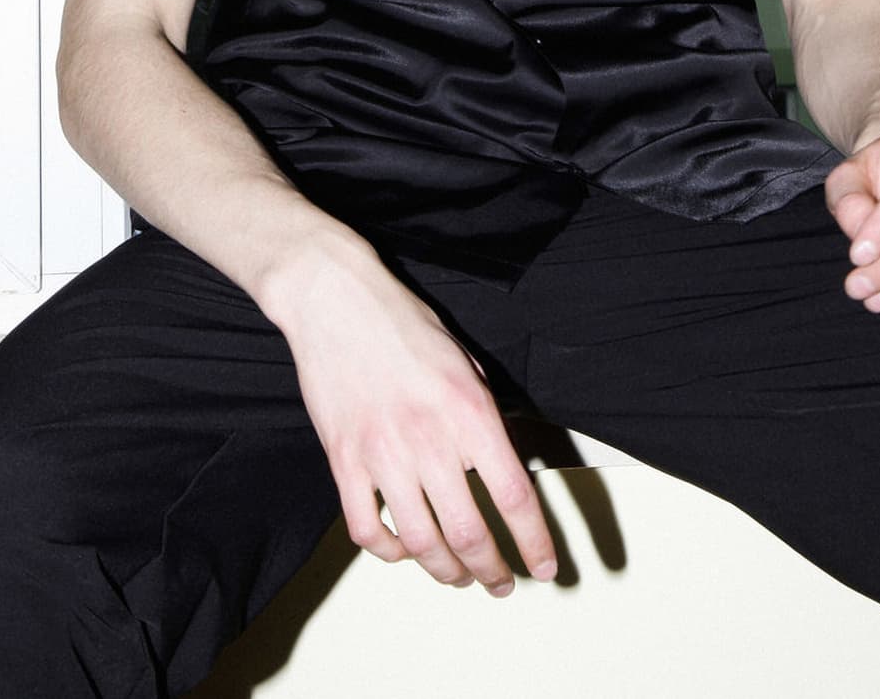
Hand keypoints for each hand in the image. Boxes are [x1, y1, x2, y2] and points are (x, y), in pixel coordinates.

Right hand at [270, 231, 556, 595]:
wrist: (335, 298)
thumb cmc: (401, 322)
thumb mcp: (464, 359)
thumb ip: (483, 413)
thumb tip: (500, 462)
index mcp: (468, 410)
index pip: (513, 495)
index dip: (534, 541)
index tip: (544, 566)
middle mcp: (429, 438)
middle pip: (469, 533)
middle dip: (492, 570)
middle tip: (501, 582)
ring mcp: (382, 453)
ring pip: (421, 542)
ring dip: (446, 572)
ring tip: (458, 577)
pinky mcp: (343, 460)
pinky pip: (367, 528)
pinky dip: (388, 551)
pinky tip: (402, 550)